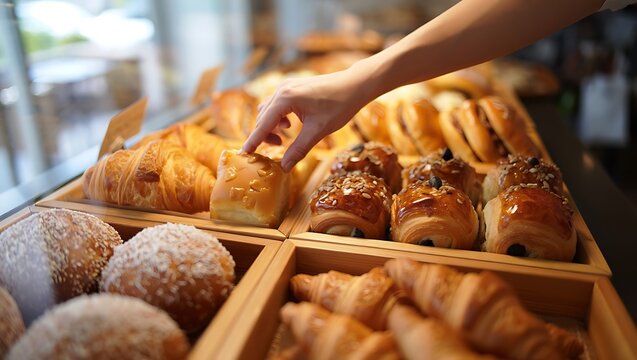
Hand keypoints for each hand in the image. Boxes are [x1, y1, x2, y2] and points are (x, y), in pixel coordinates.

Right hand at [242, 68, 368, 171]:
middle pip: (263, 117)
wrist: (355, 85)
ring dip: (271, 127)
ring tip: (283, 139)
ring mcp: (287, 86)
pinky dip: (278, 118)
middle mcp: (282, 90)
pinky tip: (290, 126)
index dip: (253, 141)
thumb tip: (284, 167)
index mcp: (286, 98)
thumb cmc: (339, 106)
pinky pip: (276, 104)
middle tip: (274, 150)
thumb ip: (299, 149)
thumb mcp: (318, 131)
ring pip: (268, 110)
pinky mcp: (293, 87)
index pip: (263, 124)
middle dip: (264, 135)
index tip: (242, 154)